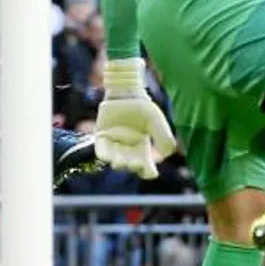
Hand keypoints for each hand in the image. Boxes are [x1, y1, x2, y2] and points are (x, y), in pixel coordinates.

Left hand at [92, 58, 176, 179]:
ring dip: (117, 162)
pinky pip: (101, 150)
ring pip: (115, 159)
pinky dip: (104, 155)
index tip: (151, 172)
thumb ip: (163, 137)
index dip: (148, 172)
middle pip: (130, 164)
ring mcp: (114, 145)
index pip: (145, 167)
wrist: (126, 93)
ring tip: (119, 162)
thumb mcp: (156, 122)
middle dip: (132, 166)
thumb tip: (163, 156)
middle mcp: (128, 150)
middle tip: (135, 163)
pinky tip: (108, 156)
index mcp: (143, 150)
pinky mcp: (101, 138)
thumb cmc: (143, 108)